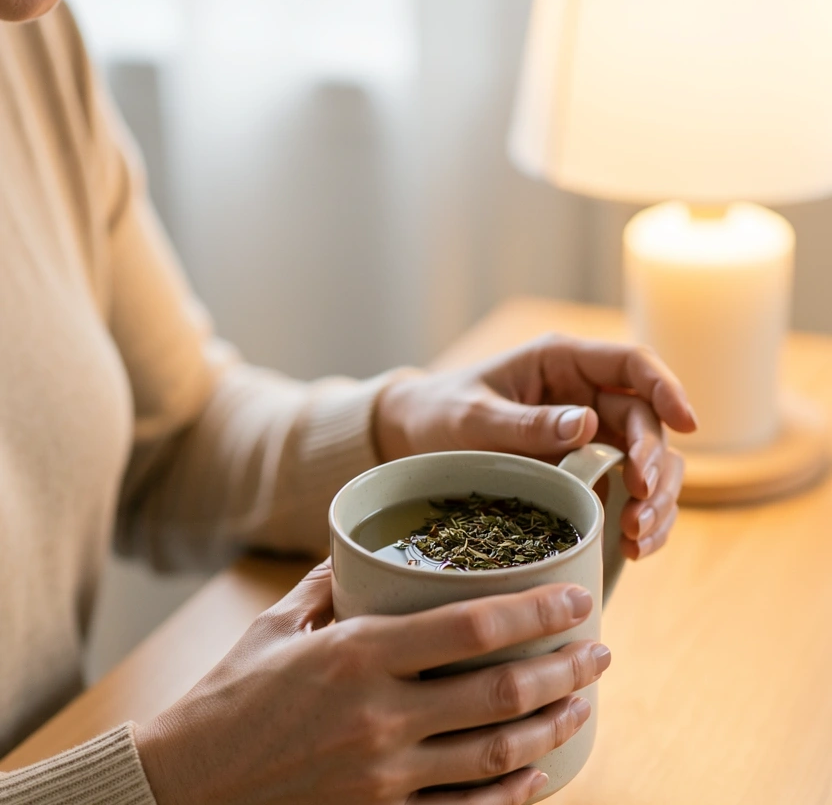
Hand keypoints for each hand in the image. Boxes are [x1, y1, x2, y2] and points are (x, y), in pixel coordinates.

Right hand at [135, 560, 609, 804]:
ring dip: (552, 727)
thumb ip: (330, 583)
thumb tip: (366, 550)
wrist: (185, 788)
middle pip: (499, 692)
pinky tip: (538, 772)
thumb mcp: (278, 625)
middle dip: (563, 671)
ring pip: (495, 754)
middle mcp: (381, 715)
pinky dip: (512, 793)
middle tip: (599, 652)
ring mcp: (384, 777)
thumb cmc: (230, 696)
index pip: (471, 626)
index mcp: (358, 653)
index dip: (535, 613)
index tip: (575, 601)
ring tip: (584, 703)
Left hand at [374, 334, 696, 560]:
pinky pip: (626, 490)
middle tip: (641, 502)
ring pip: (648, 461)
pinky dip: (638, 517)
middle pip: (647, 421)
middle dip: (655, 463)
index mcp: (563, 362)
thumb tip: (589, 426)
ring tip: (637, 538)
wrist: (416, 437)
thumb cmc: (441, 412)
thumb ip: (527, 422)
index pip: (632, 364)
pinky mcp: (584, 469)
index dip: (667, 388)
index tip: (688, 424)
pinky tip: (632, 548)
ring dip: (656, 499)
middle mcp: (586, 394)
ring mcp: (590, 433)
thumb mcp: (474, 417)